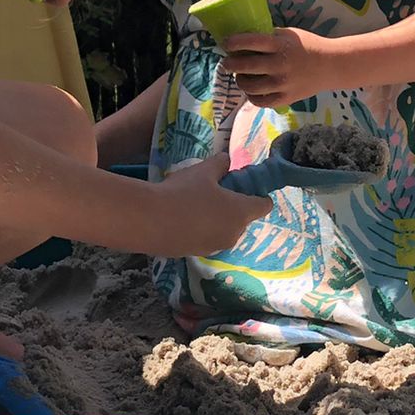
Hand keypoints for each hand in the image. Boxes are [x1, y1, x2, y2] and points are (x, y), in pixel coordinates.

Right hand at [151, 154, 271, 256]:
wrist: (149, 222)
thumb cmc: (182, 192)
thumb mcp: (202, 171)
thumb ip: (220, 164)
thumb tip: (226, 161)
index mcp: (241, 212)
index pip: (264, 205)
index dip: (258, 194)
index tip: (243, 186)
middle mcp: (234, 233)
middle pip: (243, 218)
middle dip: (233, 207)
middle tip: (213, 192)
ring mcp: (216, 247)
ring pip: (224, 230)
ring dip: (216, 220)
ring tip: (193, 205)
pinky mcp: (197, 254)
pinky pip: (206, 239)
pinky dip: (200, 230)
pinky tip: (181, 219)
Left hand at [222, 29, 336, 108]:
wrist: (330, 66)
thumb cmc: (308, 46)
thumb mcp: (289, 35)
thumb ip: (268, 36)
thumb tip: (243, 39)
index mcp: (280, 45)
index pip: (250, 42)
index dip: (233, 43)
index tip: (225, 43)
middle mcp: (279, 65)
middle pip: (245, 66)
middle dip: (230, 64)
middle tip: (226, 63)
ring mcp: (282, 84)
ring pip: (250, 86)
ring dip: (239, 80)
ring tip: (239, 77)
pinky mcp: (286, 99)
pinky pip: (261, 101)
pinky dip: (251, 96)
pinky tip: (251, 89)